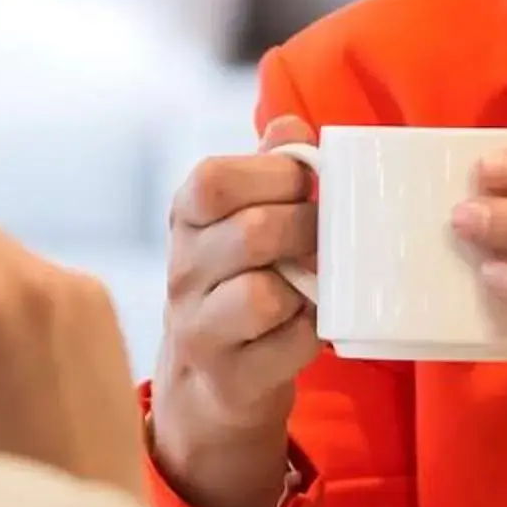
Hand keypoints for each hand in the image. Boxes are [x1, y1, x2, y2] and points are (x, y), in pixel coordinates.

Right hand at [149, 117, 320, 506]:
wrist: (212, 381)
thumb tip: (291, 125)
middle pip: (252, 232)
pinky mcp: (229, 379)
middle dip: (305, 228)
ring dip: (306, 285)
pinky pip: (288, 344)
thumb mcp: (244, 216)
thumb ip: (269, 166)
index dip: (273, 173)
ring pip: (261, 295)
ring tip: (314, 284)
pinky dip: (311, 333)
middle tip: (324, 235)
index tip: (305, 184)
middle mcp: (182, 272)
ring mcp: (198, 330)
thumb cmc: (241, 280)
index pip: (213, 179)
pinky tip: (308, 325)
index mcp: (187, 220)